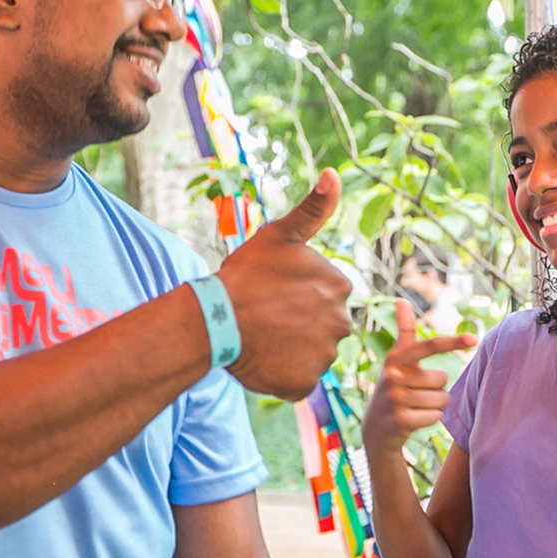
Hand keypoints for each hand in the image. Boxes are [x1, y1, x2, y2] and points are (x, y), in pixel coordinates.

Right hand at [215, 170, 353, 400]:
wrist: (214, 317)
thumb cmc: (245, 273)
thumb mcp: (280, 235)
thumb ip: (313, 209)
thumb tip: (334, 174)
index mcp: (339, 286)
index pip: (324, 298)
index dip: (296, 298)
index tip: (274, 295)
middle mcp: (341, 322)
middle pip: (321, 327)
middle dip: (298, 325)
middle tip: (266, 319)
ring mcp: (324, 355)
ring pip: (309, 355)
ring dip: (290, 350)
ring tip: (262, 338)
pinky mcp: (304, 383)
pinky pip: (296, 380)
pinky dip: (280, 374)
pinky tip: (261, 358)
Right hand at [362, 301, 474, 454]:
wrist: (376, 430)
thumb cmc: (394, 388)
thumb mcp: (396, 361)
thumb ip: (403, 332)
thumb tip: (401, 300)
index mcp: (395, 358)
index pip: (429, 346)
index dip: (452, 342)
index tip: (474, 337)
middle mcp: (393, 376)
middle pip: (442, 378)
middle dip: (435, 388)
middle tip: (415, 394)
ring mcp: (395, 398)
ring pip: (441, 399)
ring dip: (434, 405)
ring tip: (414, 407)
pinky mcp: (401, 420)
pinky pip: (437, 416)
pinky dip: (430, 419)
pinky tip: (414, 420)